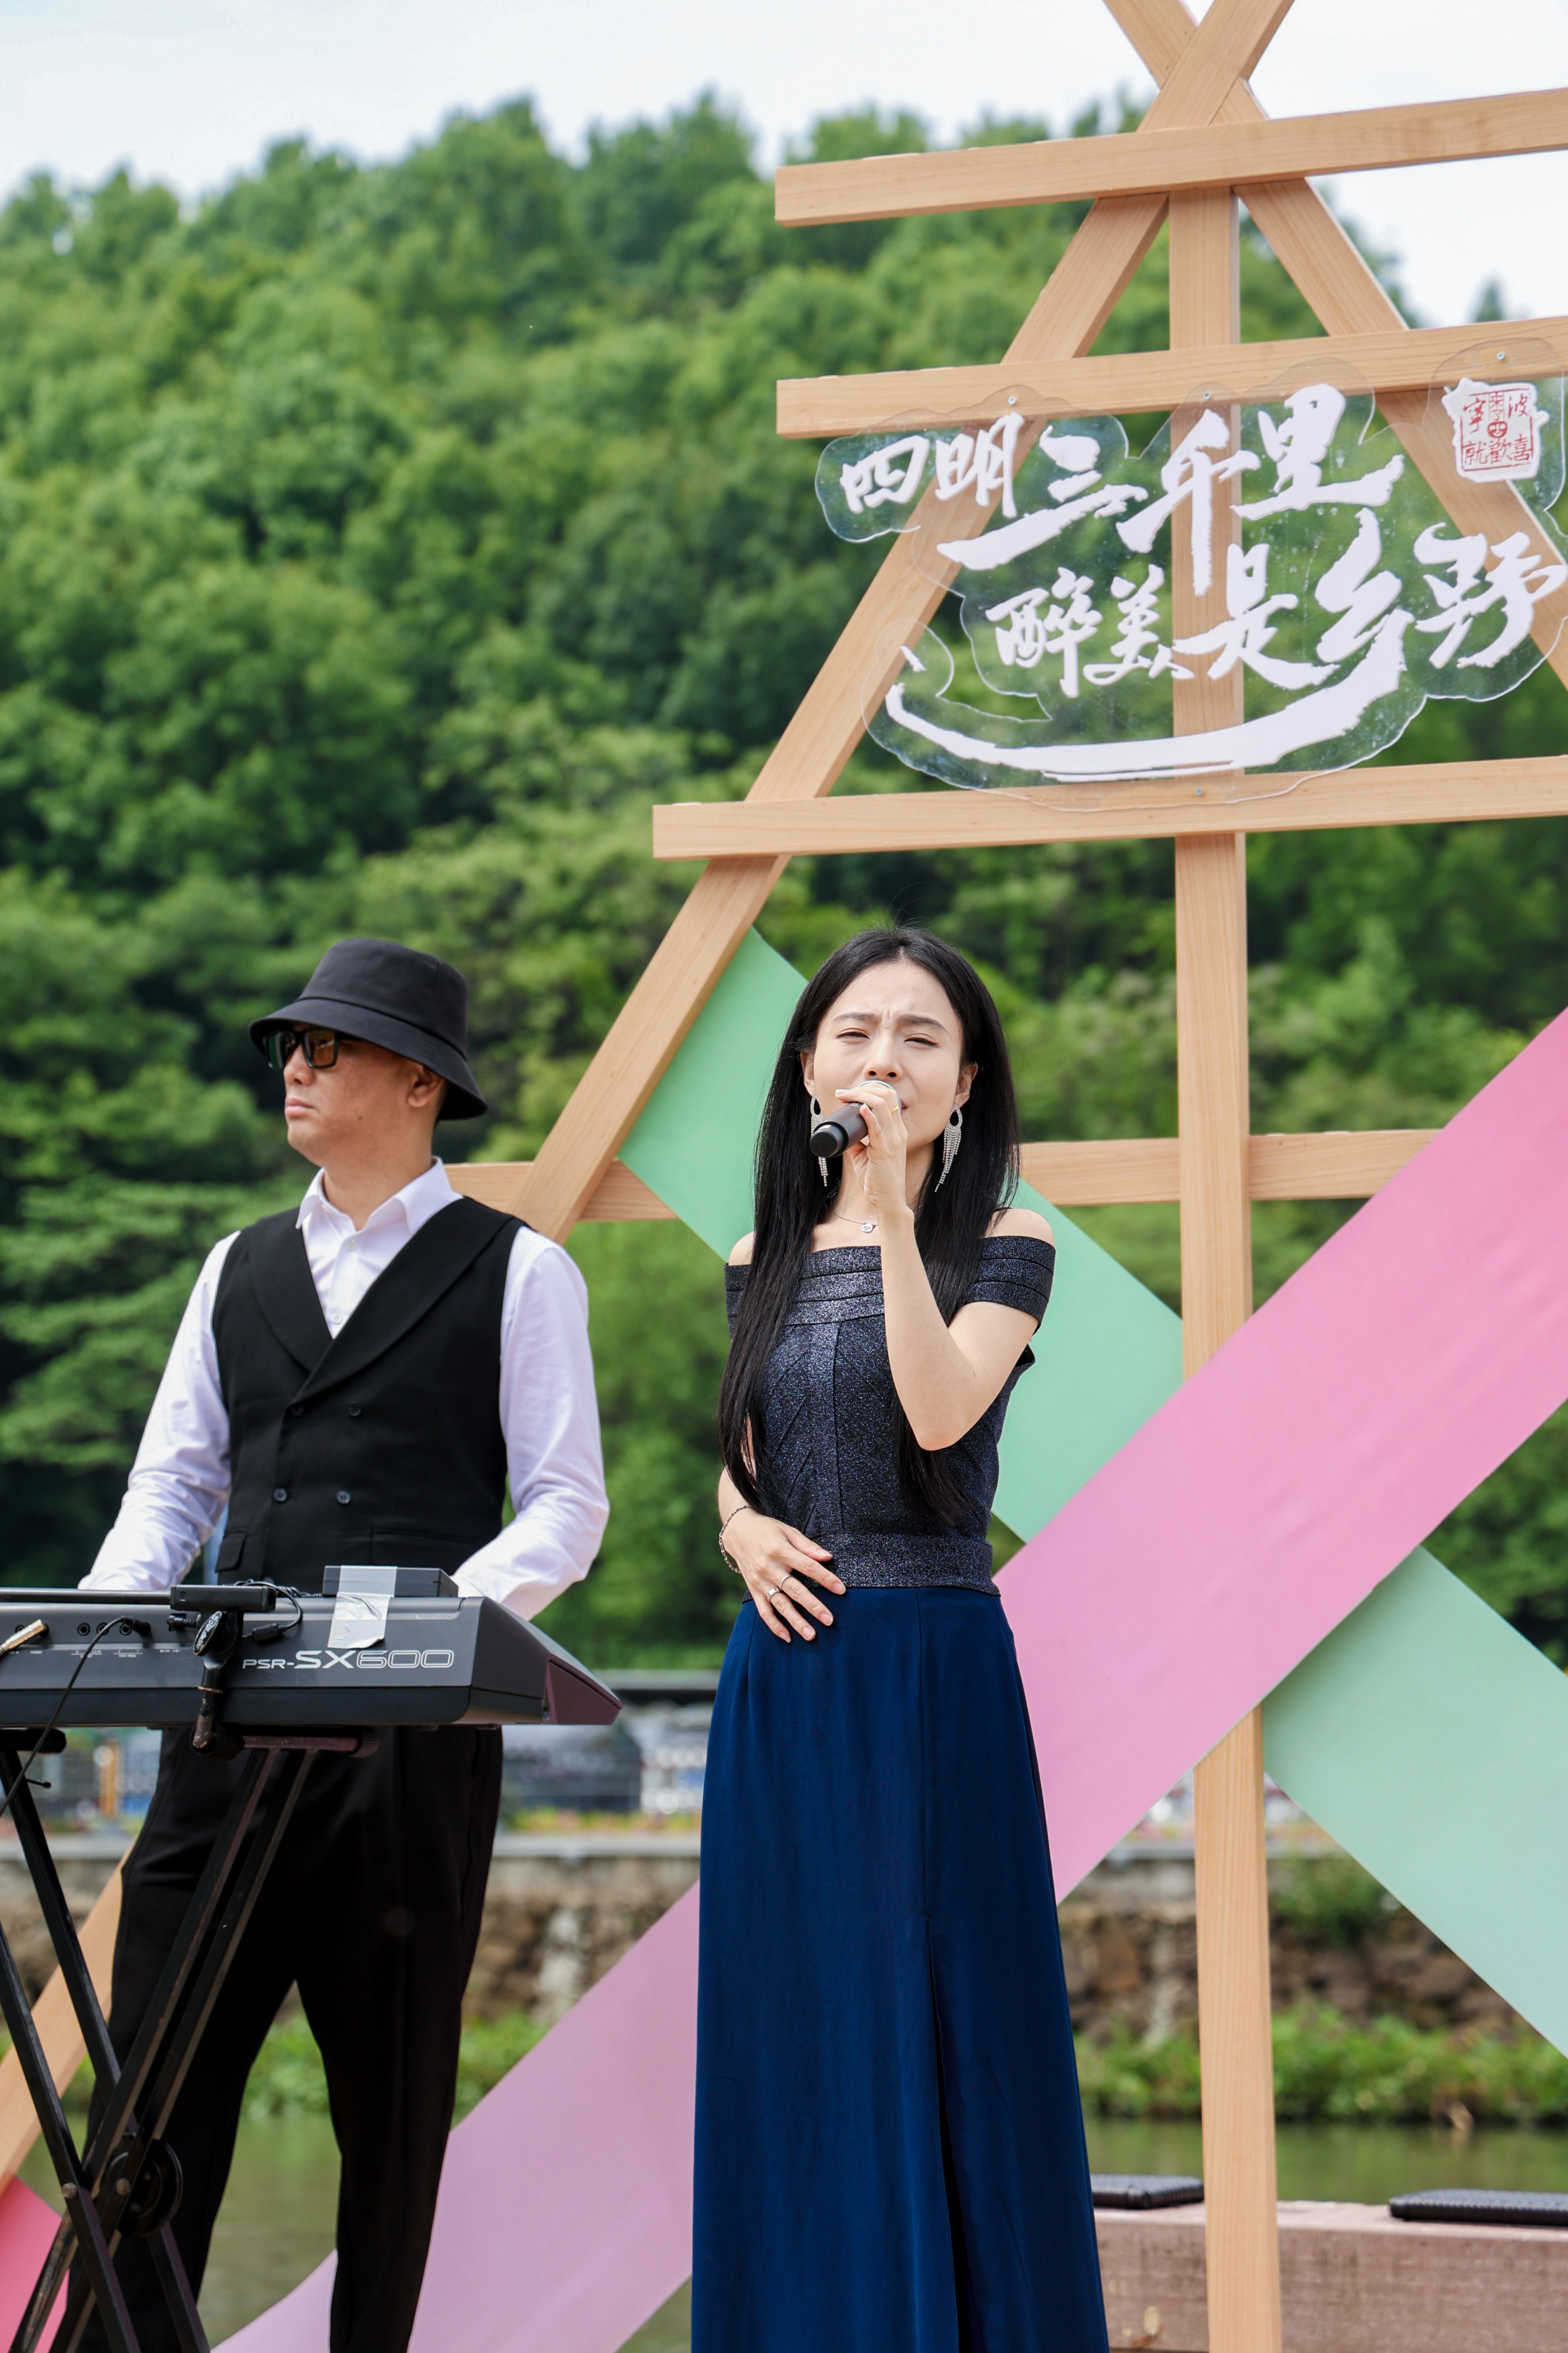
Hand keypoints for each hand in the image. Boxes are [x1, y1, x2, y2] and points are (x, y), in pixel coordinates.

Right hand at [724, 1509, 844, 1643]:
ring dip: (795, 1621)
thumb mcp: (788, 1531)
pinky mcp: (753, 1589)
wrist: (737, 1531)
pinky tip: (787, 1636)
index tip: (840, 1589)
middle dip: (813, 1606)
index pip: (807, 1566)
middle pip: (795, 1590)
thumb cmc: (767, 1530)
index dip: (825, 1578)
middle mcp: (769, 1567)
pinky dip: (774, 1625)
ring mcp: (760, 1581)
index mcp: (780, 1550)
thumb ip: (807, 1546)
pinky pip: (763, 1610)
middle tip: (829, 1620)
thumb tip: (827, 1557)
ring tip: (811, 1635)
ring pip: (780, 1604)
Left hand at [837, 1080, 909, 1225]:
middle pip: (886, 1096)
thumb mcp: (865, 1155)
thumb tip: (841, 1131)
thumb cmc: (877, 1179)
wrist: (888, 1201)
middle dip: (862, 1089)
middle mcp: (899, 1132)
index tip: (849, 1092)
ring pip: (882, 1107)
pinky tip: (861, 1108)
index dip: (869, 1089)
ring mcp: (894, 1141)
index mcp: (897, 1131)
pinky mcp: (885, 1152)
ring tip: (844, 1096)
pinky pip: (878, 1129)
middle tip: (842, 1093)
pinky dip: (869, 1116)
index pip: (889, 1098)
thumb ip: (857, 1142)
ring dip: (861, 1097)